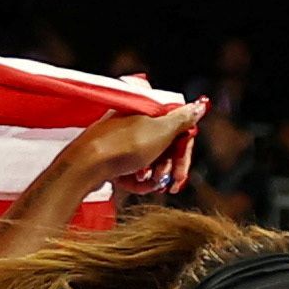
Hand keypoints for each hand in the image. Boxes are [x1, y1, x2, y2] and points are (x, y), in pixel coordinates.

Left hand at [74, 104, 202, 196]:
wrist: (87, 165)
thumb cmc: (123, 146)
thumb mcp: (161, 131)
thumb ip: (183, 119)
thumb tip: (201, 105)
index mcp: (149, 111)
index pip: (178, 129)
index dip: (183, 151)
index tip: (182, 169)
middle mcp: (136, 122)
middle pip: (166, 146)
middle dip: (170, 166)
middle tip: (172, 181)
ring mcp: (124, 140)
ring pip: (151, 160)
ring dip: (155, 174)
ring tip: (148, 181)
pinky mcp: (114, 157)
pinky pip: (134, 169)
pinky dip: (138, 179)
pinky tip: (135, 183)